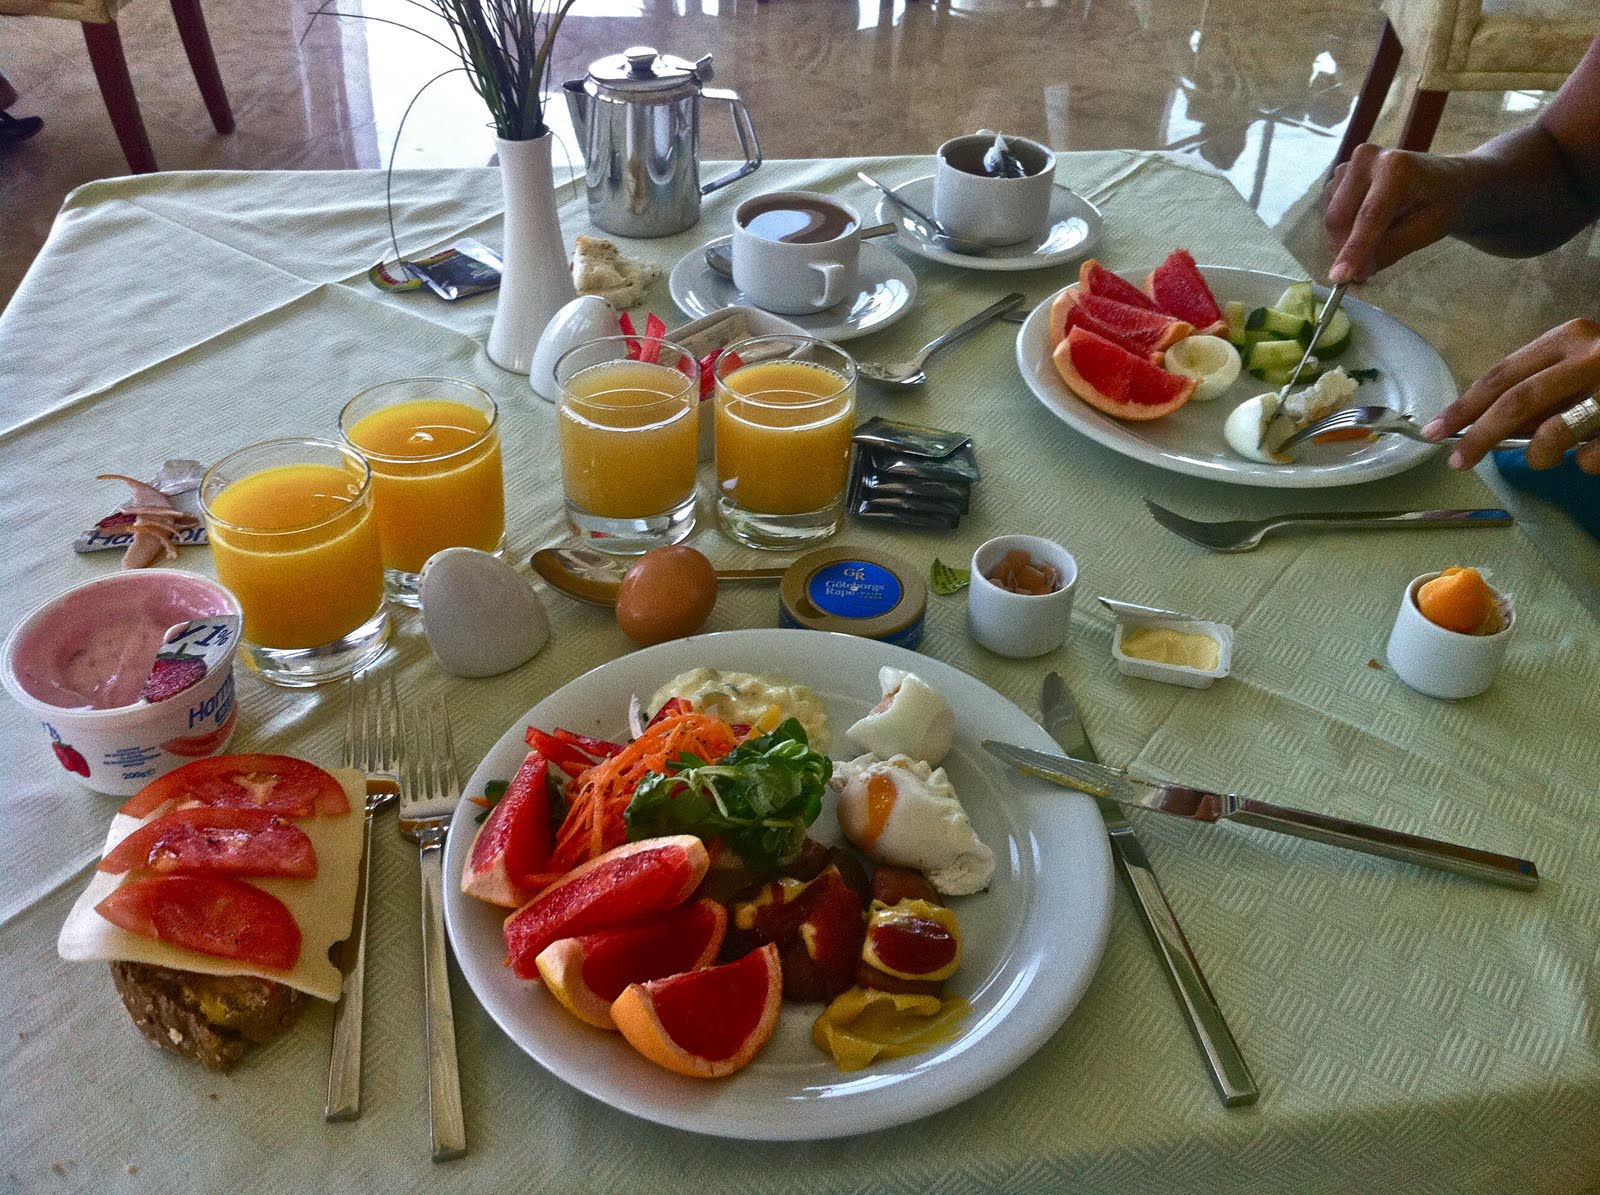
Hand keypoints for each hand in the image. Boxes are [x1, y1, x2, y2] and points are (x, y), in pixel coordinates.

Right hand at [1323, 145, 1474, 282]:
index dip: (1353, 249)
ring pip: (1331, 218)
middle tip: (1364, 270)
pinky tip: (1366, 224)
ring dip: (1345, 239)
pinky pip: (1330, 212)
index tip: (1339, 278)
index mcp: (1396, 167)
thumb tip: (1356, 273)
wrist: (1448, 180)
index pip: (1368, 216)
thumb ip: (1390, 250)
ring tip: (1377, 237)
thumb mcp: (1427, 231)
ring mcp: (1349, 164)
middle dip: (1346, 249)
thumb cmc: (1443, 203)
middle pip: (1339, 217)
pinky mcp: (1339, 174)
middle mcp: (1367, 159)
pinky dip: (1344, 228)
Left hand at [1422, 319, 1599, 472]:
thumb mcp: (1575, 368)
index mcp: (1569, 339)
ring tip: (1547, 456)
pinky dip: (1585, 464)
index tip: (1433, 432)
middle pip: (1518, 401)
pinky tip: (1593, 452)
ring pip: (1555, 434)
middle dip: (1481, 436)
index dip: (1464, 406)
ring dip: (1539, 455)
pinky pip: (1593, 457)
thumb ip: (1538, 390)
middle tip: (1458, 461)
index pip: (1502, 374)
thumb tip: (1482, 427)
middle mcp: (1593, 356)